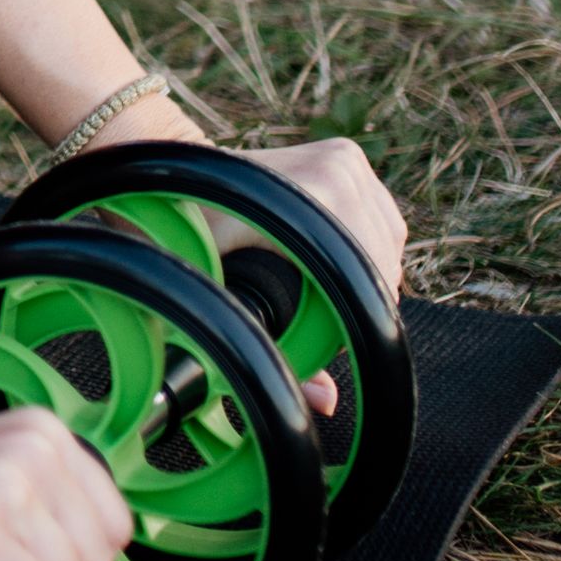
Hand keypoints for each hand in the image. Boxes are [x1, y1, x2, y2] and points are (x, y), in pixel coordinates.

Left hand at [80, 100, 408, 415]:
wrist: (171, 172)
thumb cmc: (183, 236)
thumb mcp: (219, 296)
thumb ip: (272, 348)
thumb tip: (326, 402)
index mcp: (314, 195)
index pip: (367, 277)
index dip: (350, 318)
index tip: (321, 338)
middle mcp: (338, 168)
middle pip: (382, 263)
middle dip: (357, 301)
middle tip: (312, 320)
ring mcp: (346, 158)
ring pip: (389, 244)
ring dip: (363, 276)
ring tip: (315, 291)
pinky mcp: (349, 158)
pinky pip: (384, 222)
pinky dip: (366, 250)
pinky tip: (327, 264)